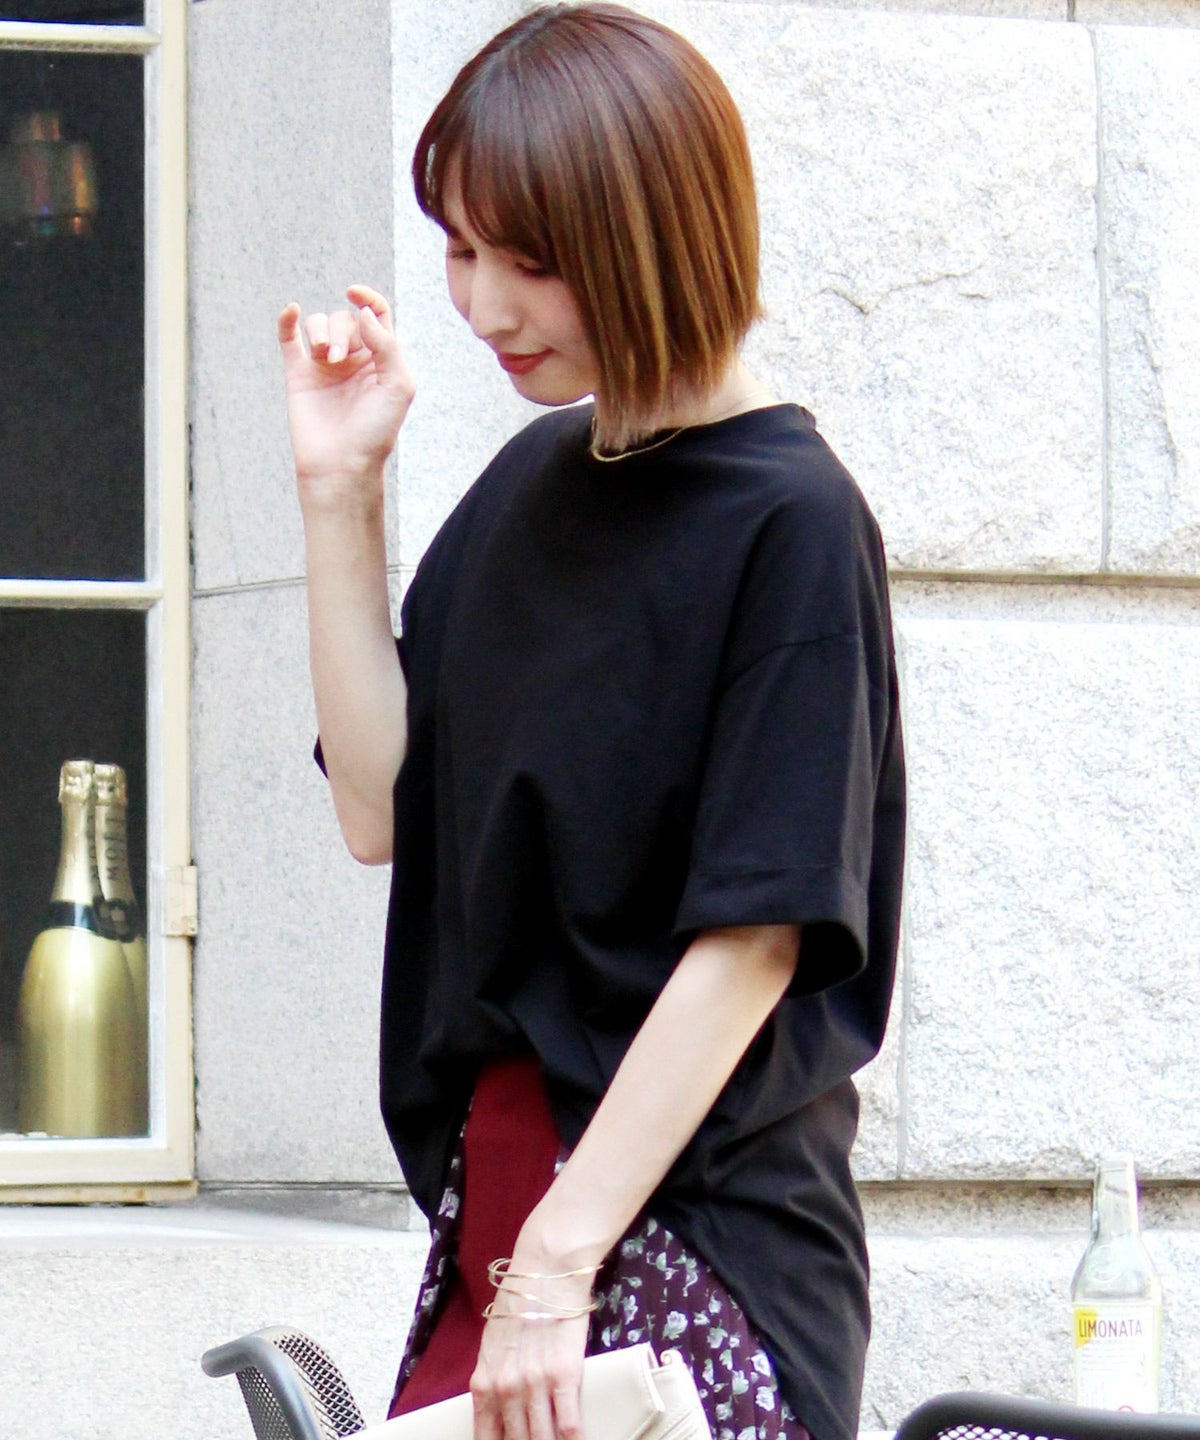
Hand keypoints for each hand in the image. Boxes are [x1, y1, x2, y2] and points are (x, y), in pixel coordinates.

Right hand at [277, 284, 414, 491]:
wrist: (342, 464)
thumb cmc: (376, 431)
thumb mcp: (398, 386)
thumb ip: (388, 345)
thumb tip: (363, 312)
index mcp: (381, 361)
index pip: (376, 316)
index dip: (367, 298)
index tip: (354, 293)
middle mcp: (353, 360)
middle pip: (345, 319)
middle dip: (341, 330)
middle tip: (338, 358)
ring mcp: (324, 366)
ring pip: (319, 323)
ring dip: (321, 331)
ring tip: (324, 357)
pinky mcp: (298, 375)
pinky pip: (289, 338)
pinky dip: (288, 320)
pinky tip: (292, 312)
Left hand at [469, 1242, 597, 1439]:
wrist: (545, 1272)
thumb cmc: (518, 1305)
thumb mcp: (491, 1346)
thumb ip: (493, 1381)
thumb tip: (500, 1413)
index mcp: (484, 1383)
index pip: (486, 1437)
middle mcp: (506, 1389)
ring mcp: (535, 1384)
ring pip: (543, 1438)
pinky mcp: (564, 1375)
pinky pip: (569, 1424)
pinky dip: (573, 1439)